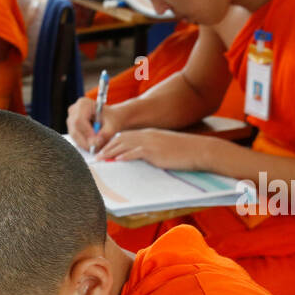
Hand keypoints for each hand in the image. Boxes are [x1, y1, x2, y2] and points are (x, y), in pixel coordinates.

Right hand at [67, 96, 129, 153]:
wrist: (110, 118)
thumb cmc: (112, 119)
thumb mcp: (112, 126)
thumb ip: (105, 134)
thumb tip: (95, 143)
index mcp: (83, 104)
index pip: (79, 120)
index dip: (86, 133)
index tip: (97, 142)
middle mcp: (73, 110)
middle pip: (75, 129)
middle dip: (85, 141)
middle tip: (97, 149)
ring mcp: (70, 119)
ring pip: (74, 136)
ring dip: (85, 144)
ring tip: (97, 147)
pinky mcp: (71, 127)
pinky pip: (75, 138)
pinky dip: (84, 144)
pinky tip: (93, 145)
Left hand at [97, 129, 215, 169]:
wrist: (197, 150)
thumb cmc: (182, 152)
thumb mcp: (163, 148)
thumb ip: (149, 150)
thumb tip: (139, 158)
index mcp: (148, 134)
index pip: (125, 136)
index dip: (112, 142)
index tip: (103, 150)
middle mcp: (147, 135)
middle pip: (121, 139)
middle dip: (107, 147)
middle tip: (96, 156)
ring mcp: (151, 142)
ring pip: (126, 144)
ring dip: (112, 152)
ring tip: (101, 159)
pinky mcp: (156, 151)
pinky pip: (137, 152)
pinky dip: (127, 155)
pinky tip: (118, 160)